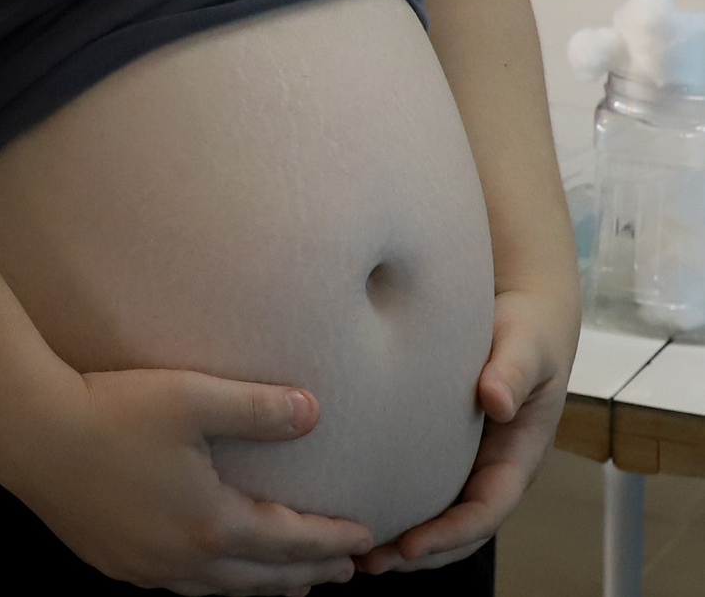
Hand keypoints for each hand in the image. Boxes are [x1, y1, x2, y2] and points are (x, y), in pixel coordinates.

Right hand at [0, 368, 372, 596]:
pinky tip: (211, 571)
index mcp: (210, 523)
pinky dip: (214, 584)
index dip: (331, 540)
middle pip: (262, 576)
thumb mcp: (190, 398)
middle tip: (344, 573)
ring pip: (221, 589)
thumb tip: (314, 411)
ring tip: (289, 582)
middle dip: (307, 573)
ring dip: (263, 584)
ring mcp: (145, 568)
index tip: (366, 540)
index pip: (289, 541)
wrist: (28, 431)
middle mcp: (183, 560)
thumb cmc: (110, 409)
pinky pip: (180, 586)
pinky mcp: (113, 562)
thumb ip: (257, 408)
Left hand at [356, 286, 577, 574]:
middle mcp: (489, 467)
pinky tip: (345, 505)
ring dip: (398, 539)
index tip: (412, 547)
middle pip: (457, 529)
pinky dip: (388, 501)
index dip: (450, 534)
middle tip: (367, 563)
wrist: (520, 308)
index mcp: (517, 456)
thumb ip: (513, 371)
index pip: (486, 510)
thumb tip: (496, 402)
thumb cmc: (527, 330)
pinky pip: (414, 483)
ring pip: (433, 513)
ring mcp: (463, 459)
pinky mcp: (436, 443)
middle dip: (417, 554)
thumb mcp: (527, 346)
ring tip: (349, 553)